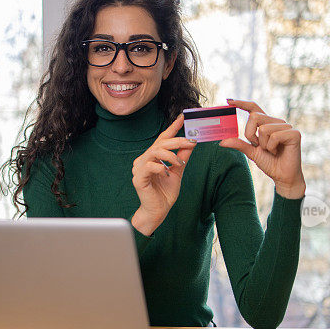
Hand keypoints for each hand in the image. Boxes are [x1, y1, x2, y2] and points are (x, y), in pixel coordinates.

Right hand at [131, 114, 196, 234]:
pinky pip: (150, 166)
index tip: (182, 117)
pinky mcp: (138, 178)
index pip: (162, 139)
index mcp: (153, 157)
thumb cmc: (165, 193)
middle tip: (190, 141)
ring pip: (155, 152)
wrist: (158, 211)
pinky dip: (161, 168)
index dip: (172, 127)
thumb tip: (191, 144)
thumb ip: (182, 158)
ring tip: (179, 162)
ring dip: (170, 155)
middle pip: (160, 143)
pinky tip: (167, 174)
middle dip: (176, 140)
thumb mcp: (178, 172)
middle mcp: (144, 159)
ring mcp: (139, 168)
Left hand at [219, 99, 305, 198]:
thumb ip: (239, 144)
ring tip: (271, 150)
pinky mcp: (294, 133)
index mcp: (266, 124)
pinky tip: (278, 152)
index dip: (242, 103)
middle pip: (255, 116)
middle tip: (259, 146)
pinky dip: (272, 147)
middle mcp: (276, 122)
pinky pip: (274, 136)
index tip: (229, 101)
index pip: (254, 108)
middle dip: (251, 134)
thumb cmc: (270, 163)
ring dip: (263, 144)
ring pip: (264, 128)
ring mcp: (286, 126)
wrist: (283, 176)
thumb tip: (221, 142)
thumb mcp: (251, 152)